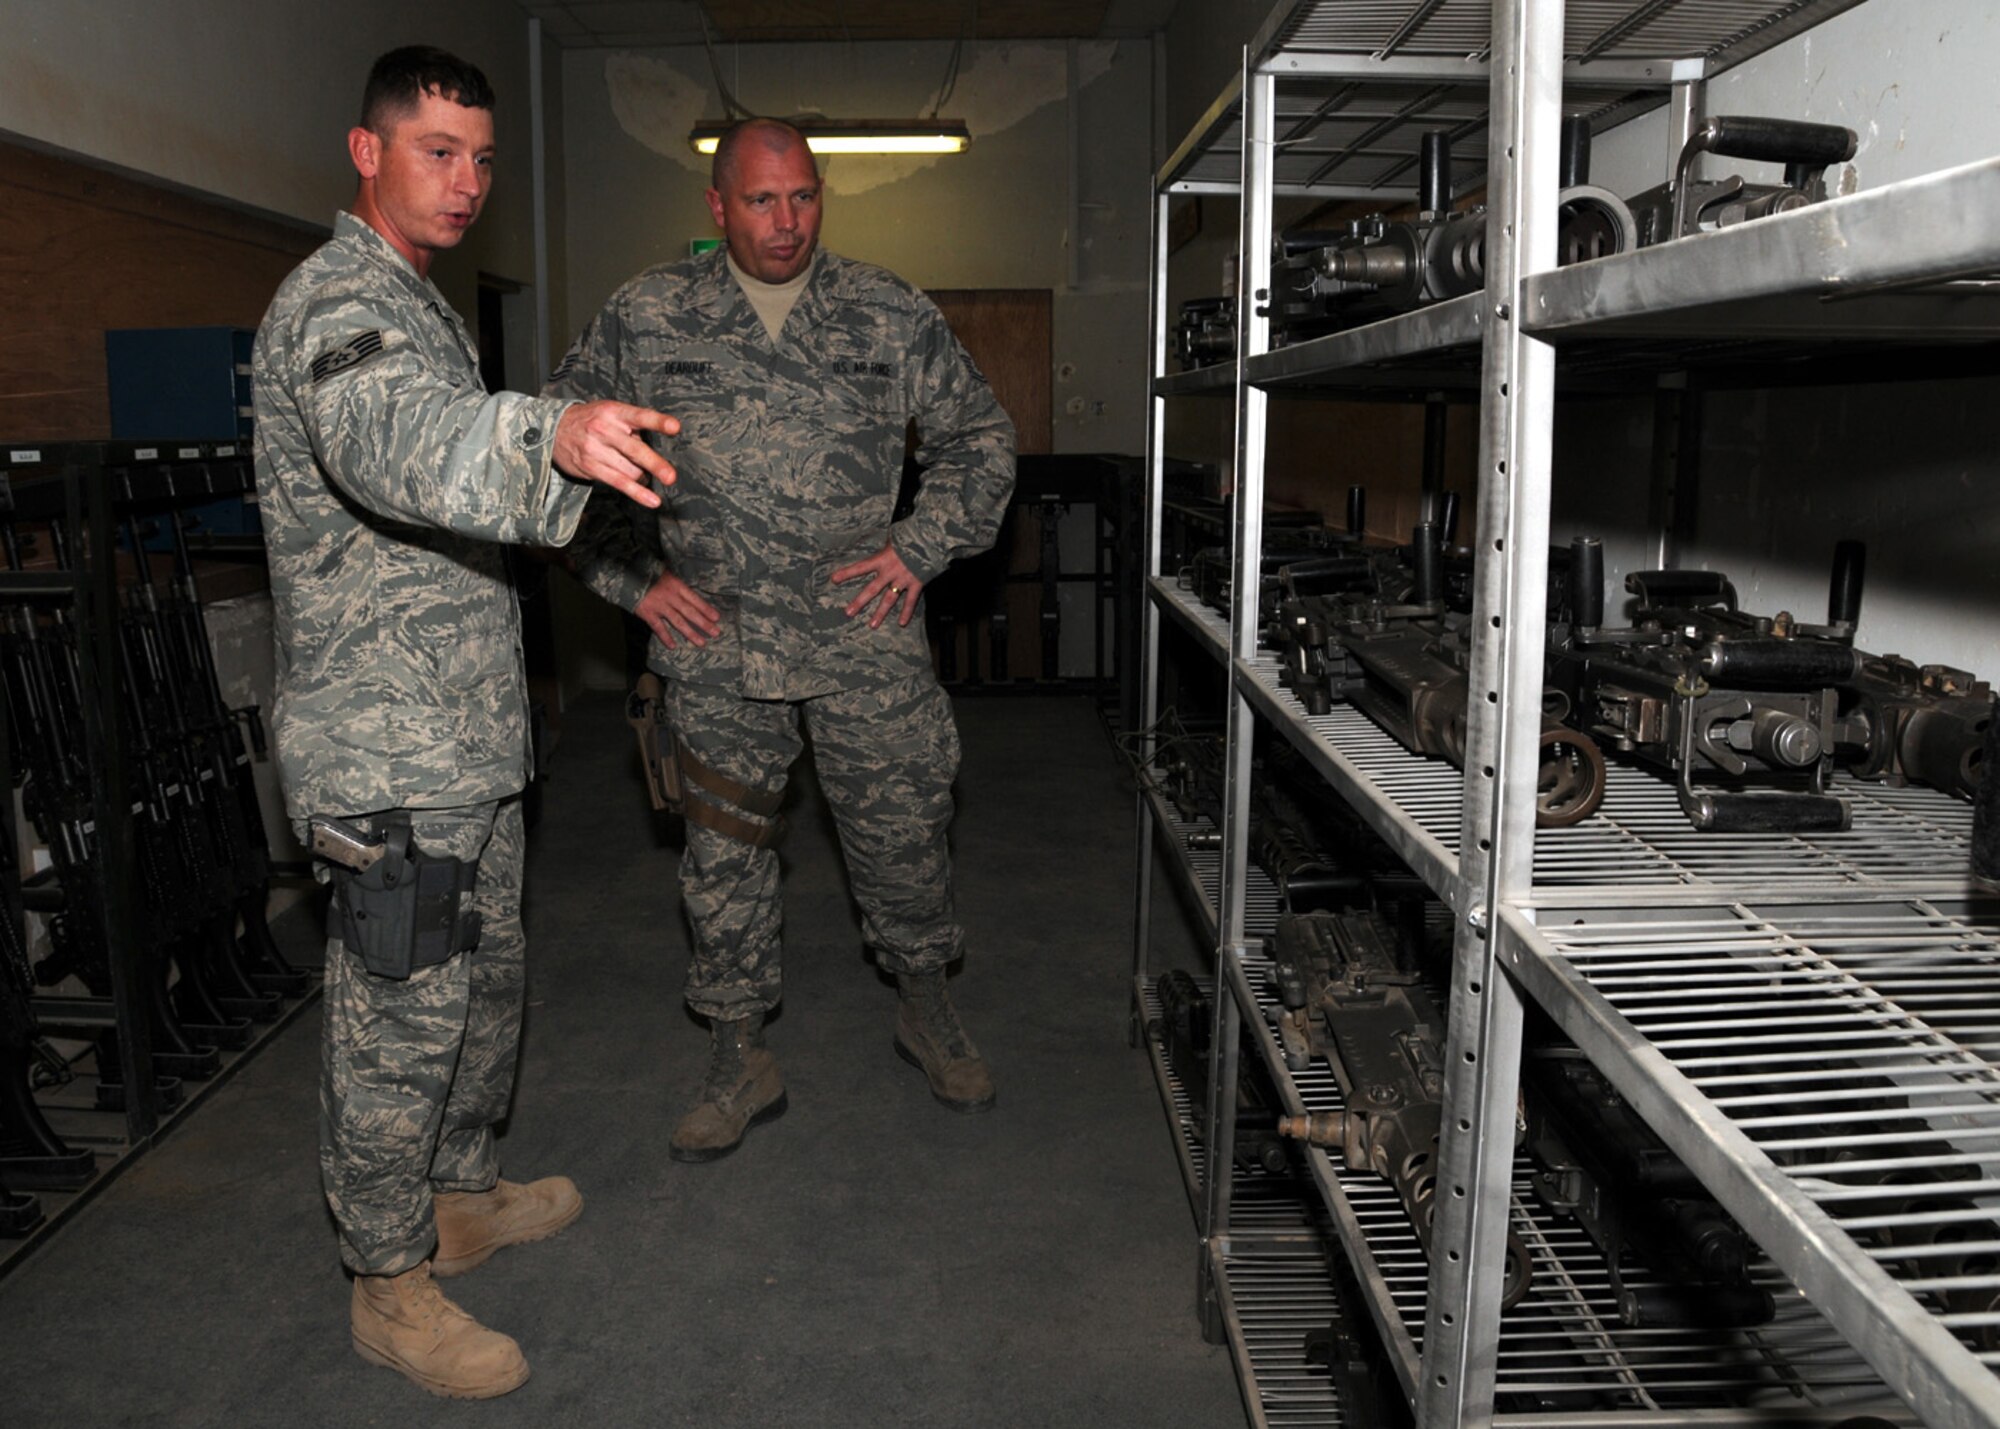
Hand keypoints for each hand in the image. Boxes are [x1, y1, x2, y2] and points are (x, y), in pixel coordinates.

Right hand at [553, 401, 678, 507]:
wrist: (555, 429)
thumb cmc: (592, 420)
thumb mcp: (611, 412)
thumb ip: (632, 428)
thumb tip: (653, 451)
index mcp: (614, 412)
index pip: (640, 416)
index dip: (658, 422)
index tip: (675, 427)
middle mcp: (604, 429)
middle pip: (635, 449)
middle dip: (655, 464)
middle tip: (671, 477)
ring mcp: (595, 449)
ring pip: (630, 469)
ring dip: (644, 476)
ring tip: (647, 476)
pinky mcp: (591, 467)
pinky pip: (618, 483)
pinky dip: (637, 493)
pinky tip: (651, 500)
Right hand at [634, 569, 721, 648]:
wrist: (627, 575)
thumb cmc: (649, 573)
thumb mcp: (666, 573)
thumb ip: (678, 584)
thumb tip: (691, 593)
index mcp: (676, 585)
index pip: (694, 599)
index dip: (706, 608)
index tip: (717, 618)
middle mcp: (670, 596)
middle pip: (690, 612)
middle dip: (703, 623)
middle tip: (715, 633)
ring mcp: (659, 606)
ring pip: (678, 622)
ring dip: (690, 633)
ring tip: (701, 643)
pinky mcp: (647, 613)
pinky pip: (658, 627)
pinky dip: (665, 637)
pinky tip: (673, 646)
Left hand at [831, 542, 921, 628]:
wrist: (930, 539)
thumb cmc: (911, 535)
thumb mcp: (894, 537)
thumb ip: (887, 546)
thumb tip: (884, 544)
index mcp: (882, 559)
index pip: (860, 567)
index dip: (847, 573)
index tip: (834, 579)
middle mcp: (890, 572)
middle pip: (871, 589)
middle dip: (859, 602)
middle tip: (848, 613)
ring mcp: (902, 580)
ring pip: (889, 599)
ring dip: (880, 613)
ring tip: (872, 625)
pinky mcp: (916, 584)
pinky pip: (911, 601)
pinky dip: (907, 612)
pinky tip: (902, 623)